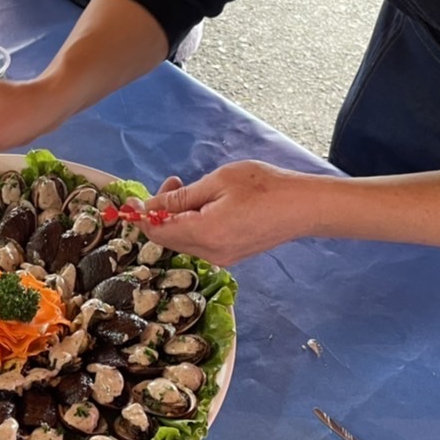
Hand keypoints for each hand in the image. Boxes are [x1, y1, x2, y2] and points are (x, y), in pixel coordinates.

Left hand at [141, 161, 309, 265]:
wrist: (303, 206)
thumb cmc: (263, 187)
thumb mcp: (217, 183)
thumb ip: (180, 198)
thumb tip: (150, 207)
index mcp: (204, 234)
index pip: (157, 233)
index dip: (141, 216)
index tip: (137, 197)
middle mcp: (210, 253)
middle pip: (168, 239)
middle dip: (160, 213)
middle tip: (173, 182)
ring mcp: (222, 258)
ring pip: (183, 241)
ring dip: (177, 217)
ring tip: (190, 188)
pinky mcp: (231, 255)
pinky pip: (200, 243)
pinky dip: (192, 225)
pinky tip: (205, 205)